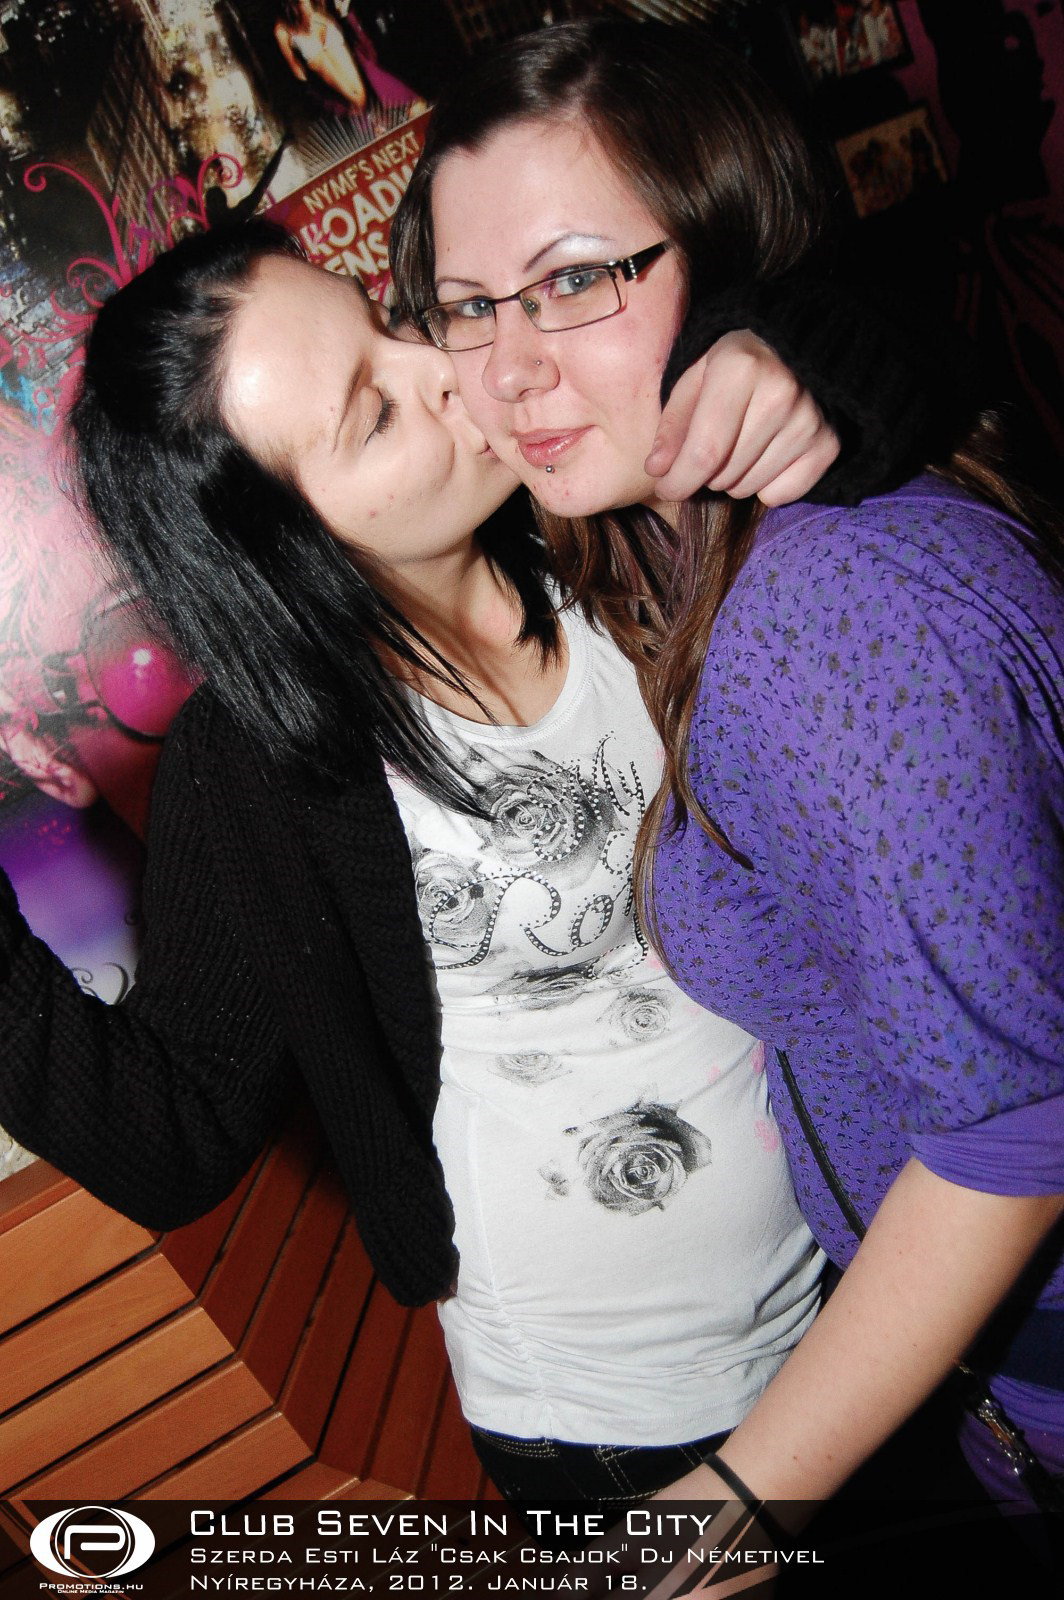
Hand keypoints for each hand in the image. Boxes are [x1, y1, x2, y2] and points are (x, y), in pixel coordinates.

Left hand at [645, 330, 840, 505]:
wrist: (794, 350)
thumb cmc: (734, 364)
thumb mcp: (695, 379)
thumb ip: (673, 424)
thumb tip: (658, 470)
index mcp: (741, 369)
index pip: (705, 452)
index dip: (678, 481)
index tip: (665, 487)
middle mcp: (782, 395)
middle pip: (724, 475)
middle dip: (705, 474)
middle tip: (711, 448)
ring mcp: (809, 422)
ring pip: (749, 488)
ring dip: (733, 479)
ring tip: (740, 446)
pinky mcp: (828, 444)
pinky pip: (780, 495)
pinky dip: (766, 486)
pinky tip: (766, 455)